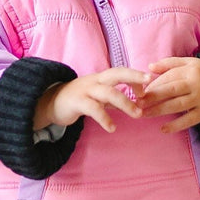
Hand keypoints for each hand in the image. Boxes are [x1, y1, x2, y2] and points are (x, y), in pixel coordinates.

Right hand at [35, 67, 151, 133]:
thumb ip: (114, 97)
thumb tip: (137, 101)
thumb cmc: (78, 99)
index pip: (121, 71)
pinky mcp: (77, 102)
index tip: (149, 85)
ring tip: (137, 115)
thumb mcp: (97, 95)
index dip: (136, 76)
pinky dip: (105, 118)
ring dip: (125, 103)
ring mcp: (85, 90)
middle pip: (117, 73)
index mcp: (101, 78)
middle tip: (150, 84)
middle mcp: (95, 81)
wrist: (50, 103)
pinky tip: (112, 128)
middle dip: (134, 77)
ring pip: (109, 92)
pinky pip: (94, 109)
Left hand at [141, 57, 199, 133]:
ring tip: (143, 115)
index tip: (138, 91)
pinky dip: (176, 125)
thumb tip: (149, 67)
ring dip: (159, 111)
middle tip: (136, 103)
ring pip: (177, 105)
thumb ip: (170, 63)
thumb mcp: (190, 63)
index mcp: (191, 70)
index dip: (152, 85)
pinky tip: (163, 129)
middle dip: (152, 97)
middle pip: (170, 91)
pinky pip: (189, 120)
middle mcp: (196, 84)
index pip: (168, 78)